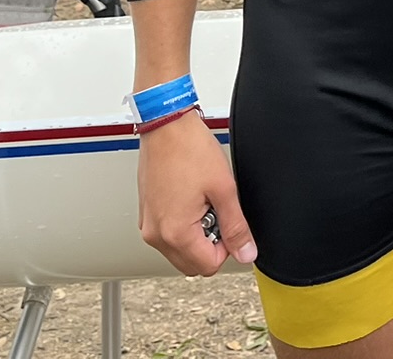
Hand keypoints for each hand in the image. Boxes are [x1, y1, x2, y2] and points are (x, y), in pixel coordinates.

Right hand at [137, 110, 255, 275]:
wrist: (166, 126)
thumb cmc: (189, 149)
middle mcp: (155, 234)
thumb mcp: (224, 189)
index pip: (208, 266)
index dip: (227, 248)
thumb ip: (236, 227)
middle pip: (191, 264)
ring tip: (203, 202)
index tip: (230, 224)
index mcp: (175, 233)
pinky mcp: (146, 214)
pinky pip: (167, 235)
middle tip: (218, 213)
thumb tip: (246, 252)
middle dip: (210, 246)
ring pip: (178, 251)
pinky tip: (191, 199)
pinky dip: (182, 226)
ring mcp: (148, 224)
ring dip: (196, 237)